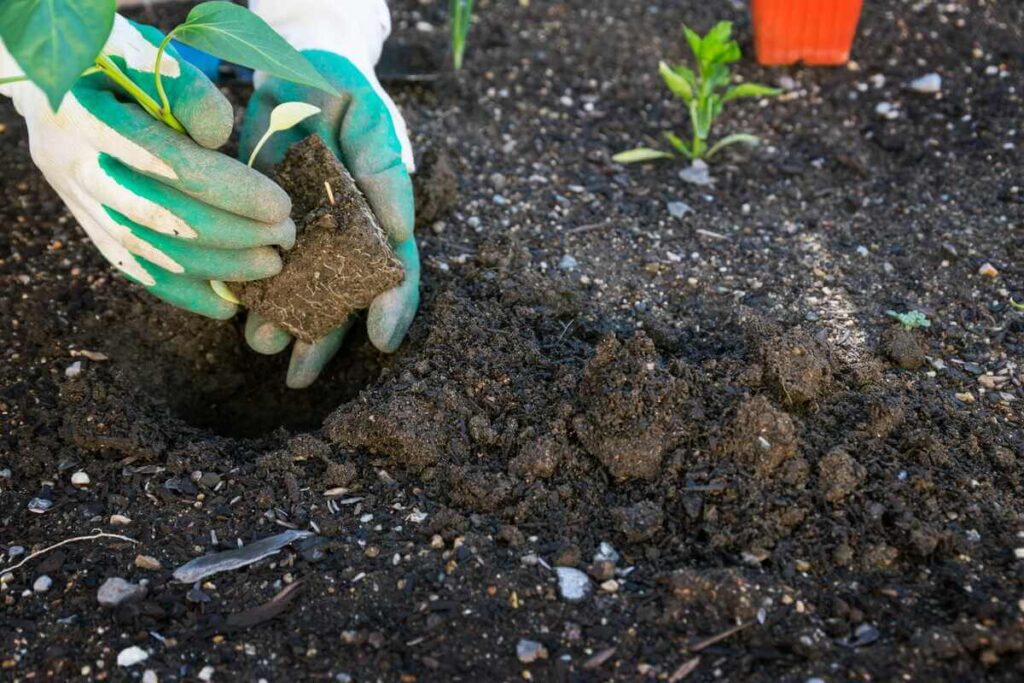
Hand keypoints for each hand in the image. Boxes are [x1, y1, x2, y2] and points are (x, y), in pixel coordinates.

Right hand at [6, 16, 294, 317]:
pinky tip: (227, 304)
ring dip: (217, 267)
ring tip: (271, 265)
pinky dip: (184, 292)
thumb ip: (187, 90)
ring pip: (148, 253)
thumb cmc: (121, 66)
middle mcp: (75, 164)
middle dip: (234, 234)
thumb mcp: (151, 56)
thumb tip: (218, 136)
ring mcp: (78, 202)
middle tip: (286, 237)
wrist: (63, 88)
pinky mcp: (89, 228)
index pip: (168, 163)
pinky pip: (135, 272)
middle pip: (160, 217)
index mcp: (89, 114)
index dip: (231, 190)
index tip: (280, 205)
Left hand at [240, 49, 418, 388]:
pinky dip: (239, 285)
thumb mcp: (372, 123)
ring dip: (277, 321)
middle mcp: (339, 239)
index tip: (384, 340)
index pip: (394, 273)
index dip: (393, 308)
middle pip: (337, 300)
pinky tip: (229, 306)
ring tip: (259, 344)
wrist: (293, 70)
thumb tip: (400, 231)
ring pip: (290, 291)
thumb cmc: (345, 93)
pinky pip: (248, 261)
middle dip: (319, 340)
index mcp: (377, 222)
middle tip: (299, 378)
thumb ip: (387, 174)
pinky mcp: (253, 222)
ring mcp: (297, 235)